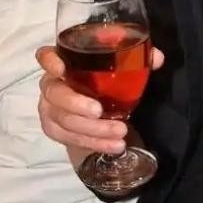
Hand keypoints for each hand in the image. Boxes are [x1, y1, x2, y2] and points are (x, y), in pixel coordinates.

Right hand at [36, 45, 163, 155]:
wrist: (95, 107)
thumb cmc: (103, 78)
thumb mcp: (121, 64)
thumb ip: (138, 57)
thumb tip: (157, 58)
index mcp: (63, 61)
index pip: (45, 56)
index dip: (50, 62)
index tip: (62, 69)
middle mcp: (51, 84)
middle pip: (54, 93)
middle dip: (76, 104)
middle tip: (99, 111)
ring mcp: (50, 108)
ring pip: (64, 120)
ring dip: (92, 129)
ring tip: (120, 133)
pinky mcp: (55, 129)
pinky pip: (69, 138)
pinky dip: (93, 143)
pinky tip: (113, 146)